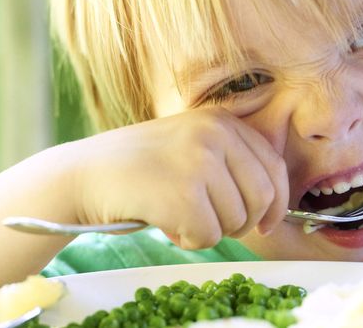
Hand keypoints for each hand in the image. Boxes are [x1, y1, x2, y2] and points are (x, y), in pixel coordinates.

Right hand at [70, 107, 288, 248]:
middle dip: (242, 223)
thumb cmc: (141, 169)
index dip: (277, 203)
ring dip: (209, 232)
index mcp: (222, 121)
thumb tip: (273, 206)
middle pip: (262, 198)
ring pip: (236, 221)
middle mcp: (215, 134)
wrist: (85, 173)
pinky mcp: (182, 192)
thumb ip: (231, 164)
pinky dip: (188, 241)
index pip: (274, 167)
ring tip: (177, 216)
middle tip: (211, 224)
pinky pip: (208, 237)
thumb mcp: (192, 147)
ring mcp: (199, 160)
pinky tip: (165, 223)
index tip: (266, 223)